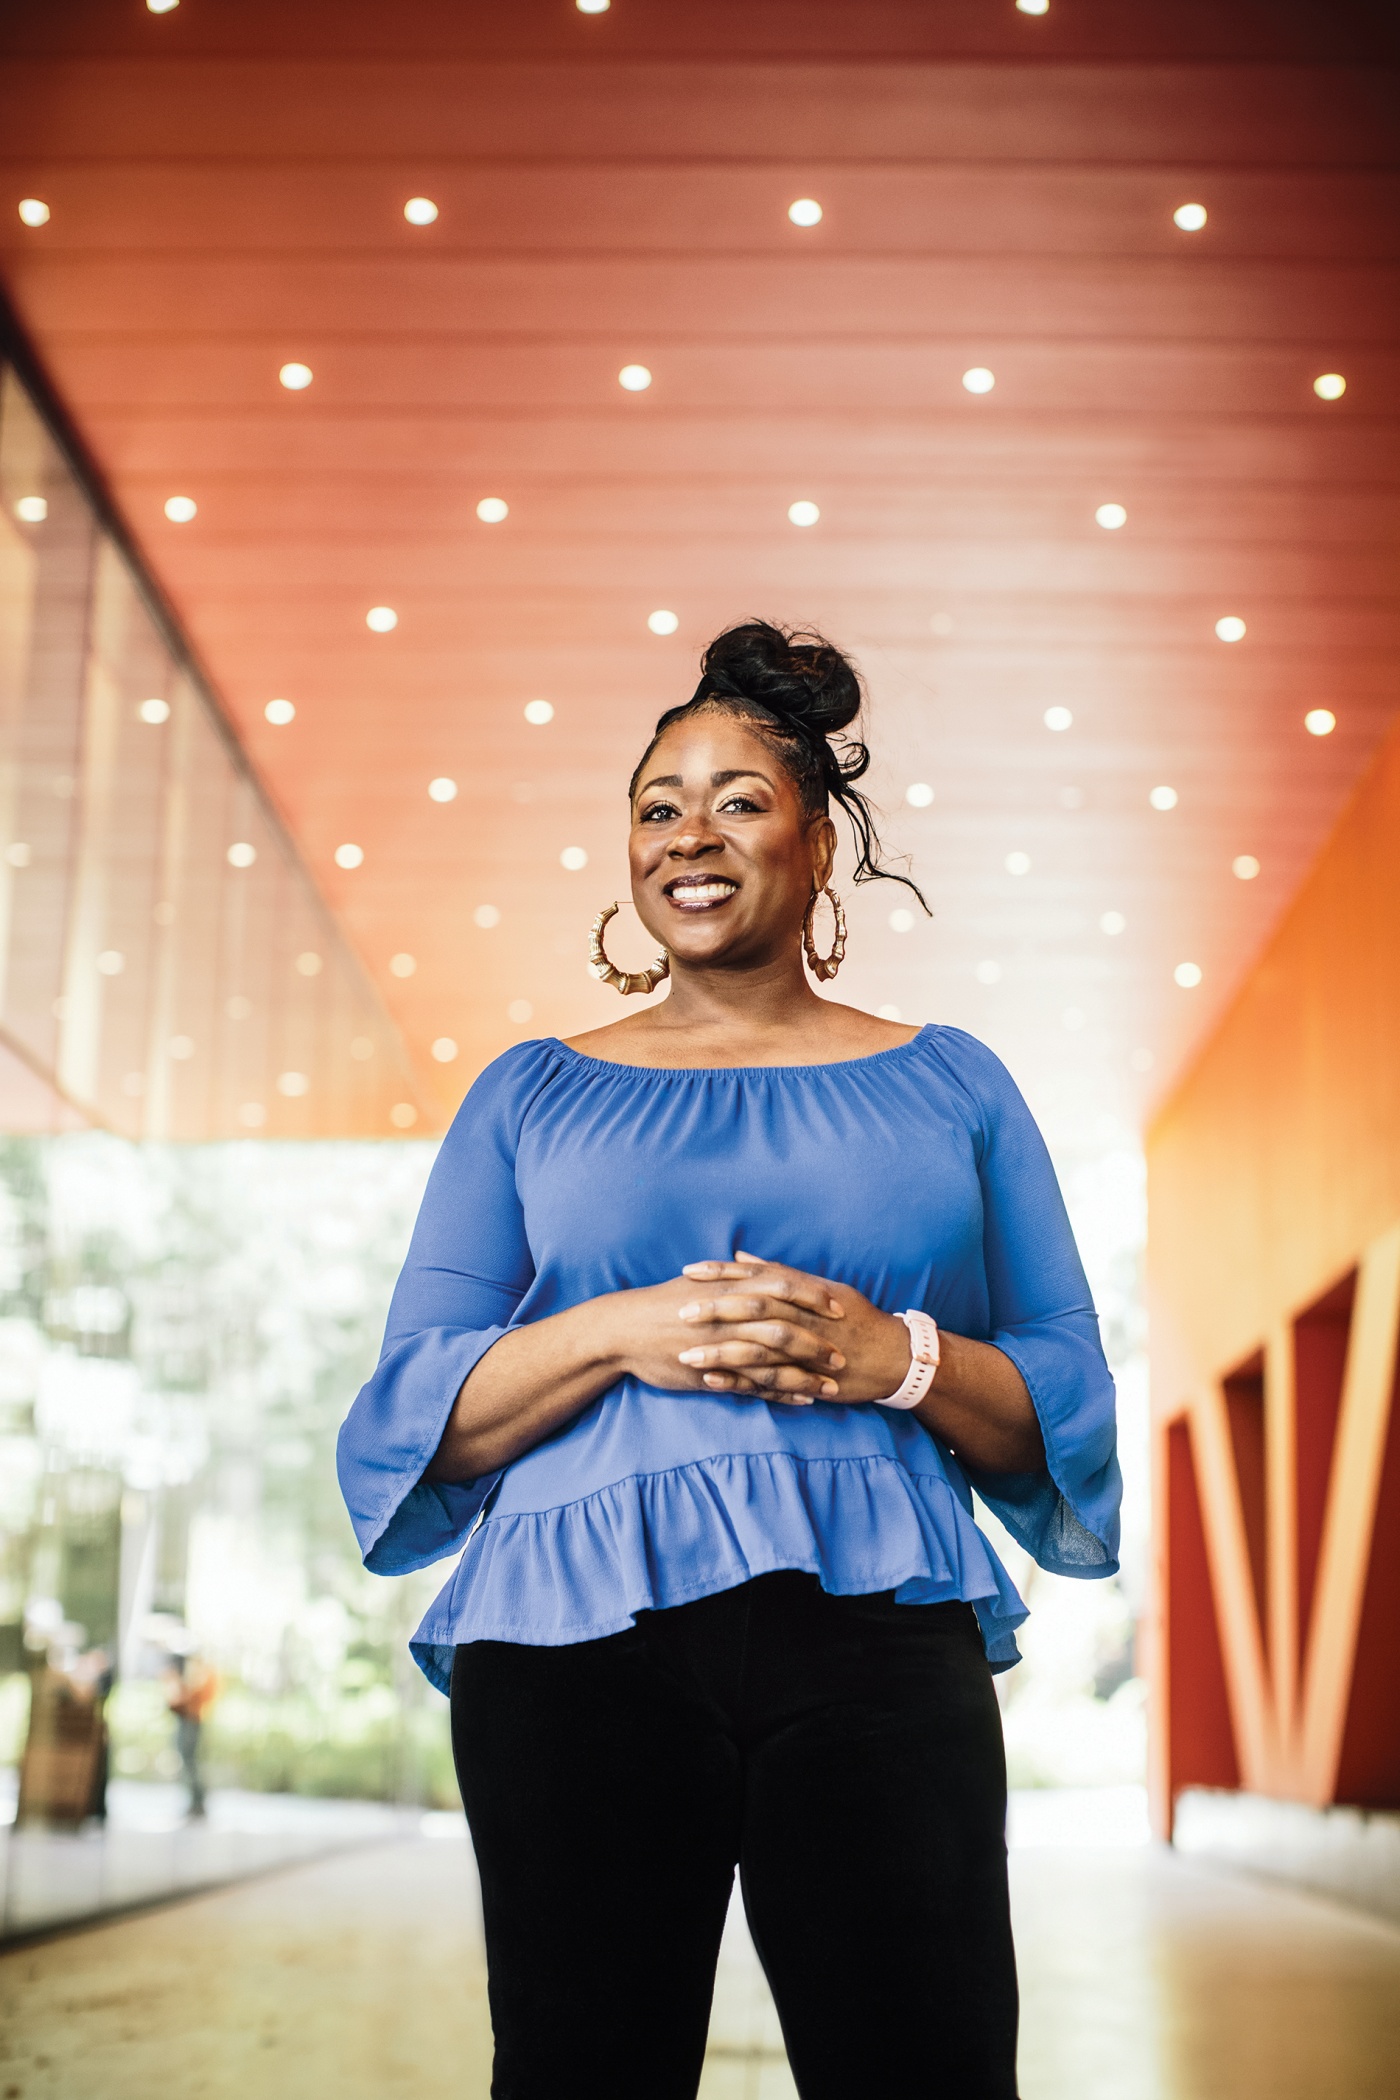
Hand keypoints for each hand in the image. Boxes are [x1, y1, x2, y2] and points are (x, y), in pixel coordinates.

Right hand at [609, 1266, 846, 1405]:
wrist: (623, 1330)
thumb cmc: (661, 1303)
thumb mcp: (698, 1283)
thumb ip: (731, 1278)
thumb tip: (754, 1266)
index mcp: (729, 1289)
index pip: (782, 1289)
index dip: (812, 1297)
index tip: (838, 1305)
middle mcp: (730, 1316)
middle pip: (786, 1328)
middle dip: (818, 1341)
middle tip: (844, 1352)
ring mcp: (722, 1347)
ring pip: (774, 1362)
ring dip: (806, 1374)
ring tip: (832, 1384)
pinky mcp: (712, 1374)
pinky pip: (754, 1386)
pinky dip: (780, 1393)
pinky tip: (802, 1400)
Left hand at [672, 1252, 911, 1404]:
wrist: (894, 1357)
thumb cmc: (855, 1318)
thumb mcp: (823, 1288)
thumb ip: (780, 1273)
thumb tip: (741, 1256)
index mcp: (803, 1292)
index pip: (756, 1278)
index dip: (722, 1274)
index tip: (690, 1272)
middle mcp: (803, 1318)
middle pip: (753, 1310)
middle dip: (715, 1310)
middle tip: (681, 1310)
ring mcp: (804, 1351)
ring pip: (756, 1349)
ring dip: (719, 1351)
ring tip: (685, 1353)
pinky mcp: (805, 1379)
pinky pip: (767, 1381)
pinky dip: (738, 1381)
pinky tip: (710, 1381)